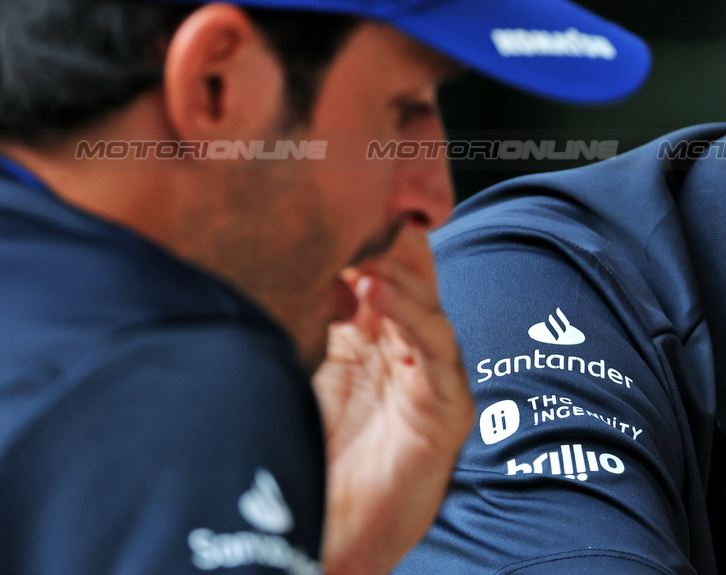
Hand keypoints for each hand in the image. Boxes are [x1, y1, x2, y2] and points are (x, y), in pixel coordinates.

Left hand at [313, 227, 474, 574]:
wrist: (332, 536)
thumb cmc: (314, 461)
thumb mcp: (303, 376)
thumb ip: (304, 326)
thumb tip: (275, 265)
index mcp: (376, 342)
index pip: (382, 271)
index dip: (364, 233)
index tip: (332, 193)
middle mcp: (409, 354)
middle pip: (410, 278)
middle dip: (386, 238)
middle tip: (355, 198)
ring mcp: (432, 379)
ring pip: (424, 304)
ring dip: (392, 268)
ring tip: (358, 240)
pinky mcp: (445, 411)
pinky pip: (433, 351)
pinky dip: (406, 315)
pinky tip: (373, 289)